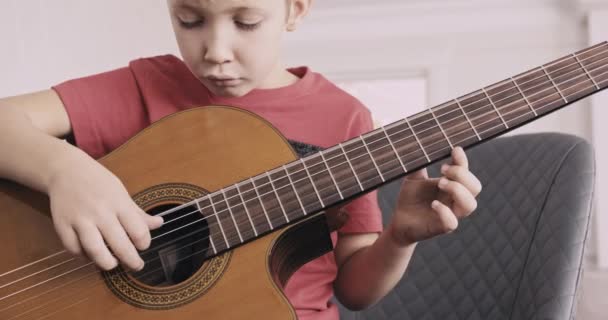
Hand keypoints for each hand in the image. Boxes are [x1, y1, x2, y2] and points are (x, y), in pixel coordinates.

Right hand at [47, 153, 162, 270]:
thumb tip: (159, 223)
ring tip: (113, 263)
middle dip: (131, 260)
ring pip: (95, 251)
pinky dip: (84, 257)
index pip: (138, 231)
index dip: (144, 243)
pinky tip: (92, 255)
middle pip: (120, 245)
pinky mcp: (62, 225)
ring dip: (107, 263)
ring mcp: (80, 219)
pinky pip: (74, 249)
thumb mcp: (122, 193)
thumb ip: (138, 213)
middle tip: (136, 265)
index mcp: (119, 203)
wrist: (66, 170)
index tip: (143, 245)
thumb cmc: (98, 182)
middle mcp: (100, 212)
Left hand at [388, 147, 481, 245]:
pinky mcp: (441, 228)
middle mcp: (455, 200)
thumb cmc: (410, 199)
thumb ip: (419, 164)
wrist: (399, 221)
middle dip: (462, 175)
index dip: (463, 161)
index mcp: (453, 186)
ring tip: (440, 183)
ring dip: (457, 191)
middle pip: (475, 187)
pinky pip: (452, 222)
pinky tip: (433, 204)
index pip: (466, 172)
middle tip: (442, 169)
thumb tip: (418, 143)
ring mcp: (451, 214)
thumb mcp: (414, 178)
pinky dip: (445, 211)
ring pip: (470, 205)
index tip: (454, 150)